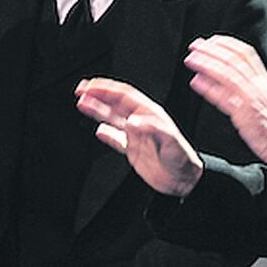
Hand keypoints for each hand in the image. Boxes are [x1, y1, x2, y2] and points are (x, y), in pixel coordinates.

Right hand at [75, 78, 204, 195]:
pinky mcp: (133, 150)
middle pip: (115, 103)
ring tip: (82, 102)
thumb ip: (152, 129)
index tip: (92, 86)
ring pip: (112, 118)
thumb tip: (132, 122)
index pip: (124, 96)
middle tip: (82, 89)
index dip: (107, 89)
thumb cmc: (183, 159)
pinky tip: (98, 131)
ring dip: (97, 109)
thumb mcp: (171, 141)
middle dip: (98, 94)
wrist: (184, 180)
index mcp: (150, 114)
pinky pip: (116, 140)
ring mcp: (136, 135)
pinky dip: (106, 134)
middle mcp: (141, 121)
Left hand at [183, 35, 266, 167]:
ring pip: (227, 74)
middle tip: (195, 45)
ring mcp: (251, 99)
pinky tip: (196, 82)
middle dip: (212, 50)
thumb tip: (227, 73)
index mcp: (263, 80)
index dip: (228, 43)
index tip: (212, 40)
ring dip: (207, 64)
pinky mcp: (244, 114)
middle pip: (233, 61)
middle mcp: (257, 86)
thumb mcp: (264, 96)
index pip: (246, 53)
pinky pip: (223, 98)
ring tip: (191, 59)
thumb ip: (248, 83)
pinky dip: (209, 88)